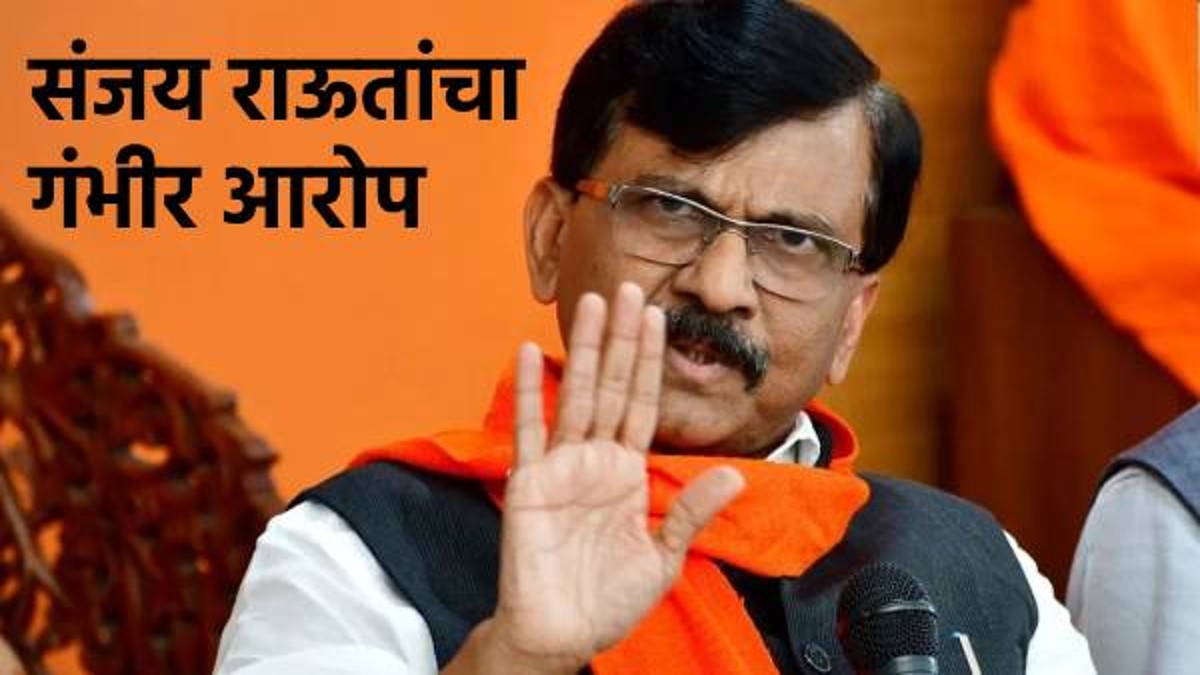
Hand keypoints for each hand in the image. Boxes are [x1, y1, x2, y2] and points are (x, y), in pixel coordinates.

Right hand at [454, 283, 744, 673]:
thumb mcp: (664, 557)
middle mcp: (595, 460)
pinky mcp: (530, 483)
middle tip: (629, 288)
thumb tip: (735, 474)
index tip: (658, 318)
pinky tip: (526, 352)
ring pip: (576, 395)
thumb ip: (691, 512)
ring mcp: (561, 467)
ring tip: (591, 303)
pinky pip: (528, 431)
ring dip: (583, 349)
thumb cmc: (608, 601)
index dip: (650, 362)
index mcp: (628, 472)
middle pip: (612, 386)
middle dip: (621, 339)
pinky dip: (527, 392)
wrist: (562, 634)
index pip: (643, 405)